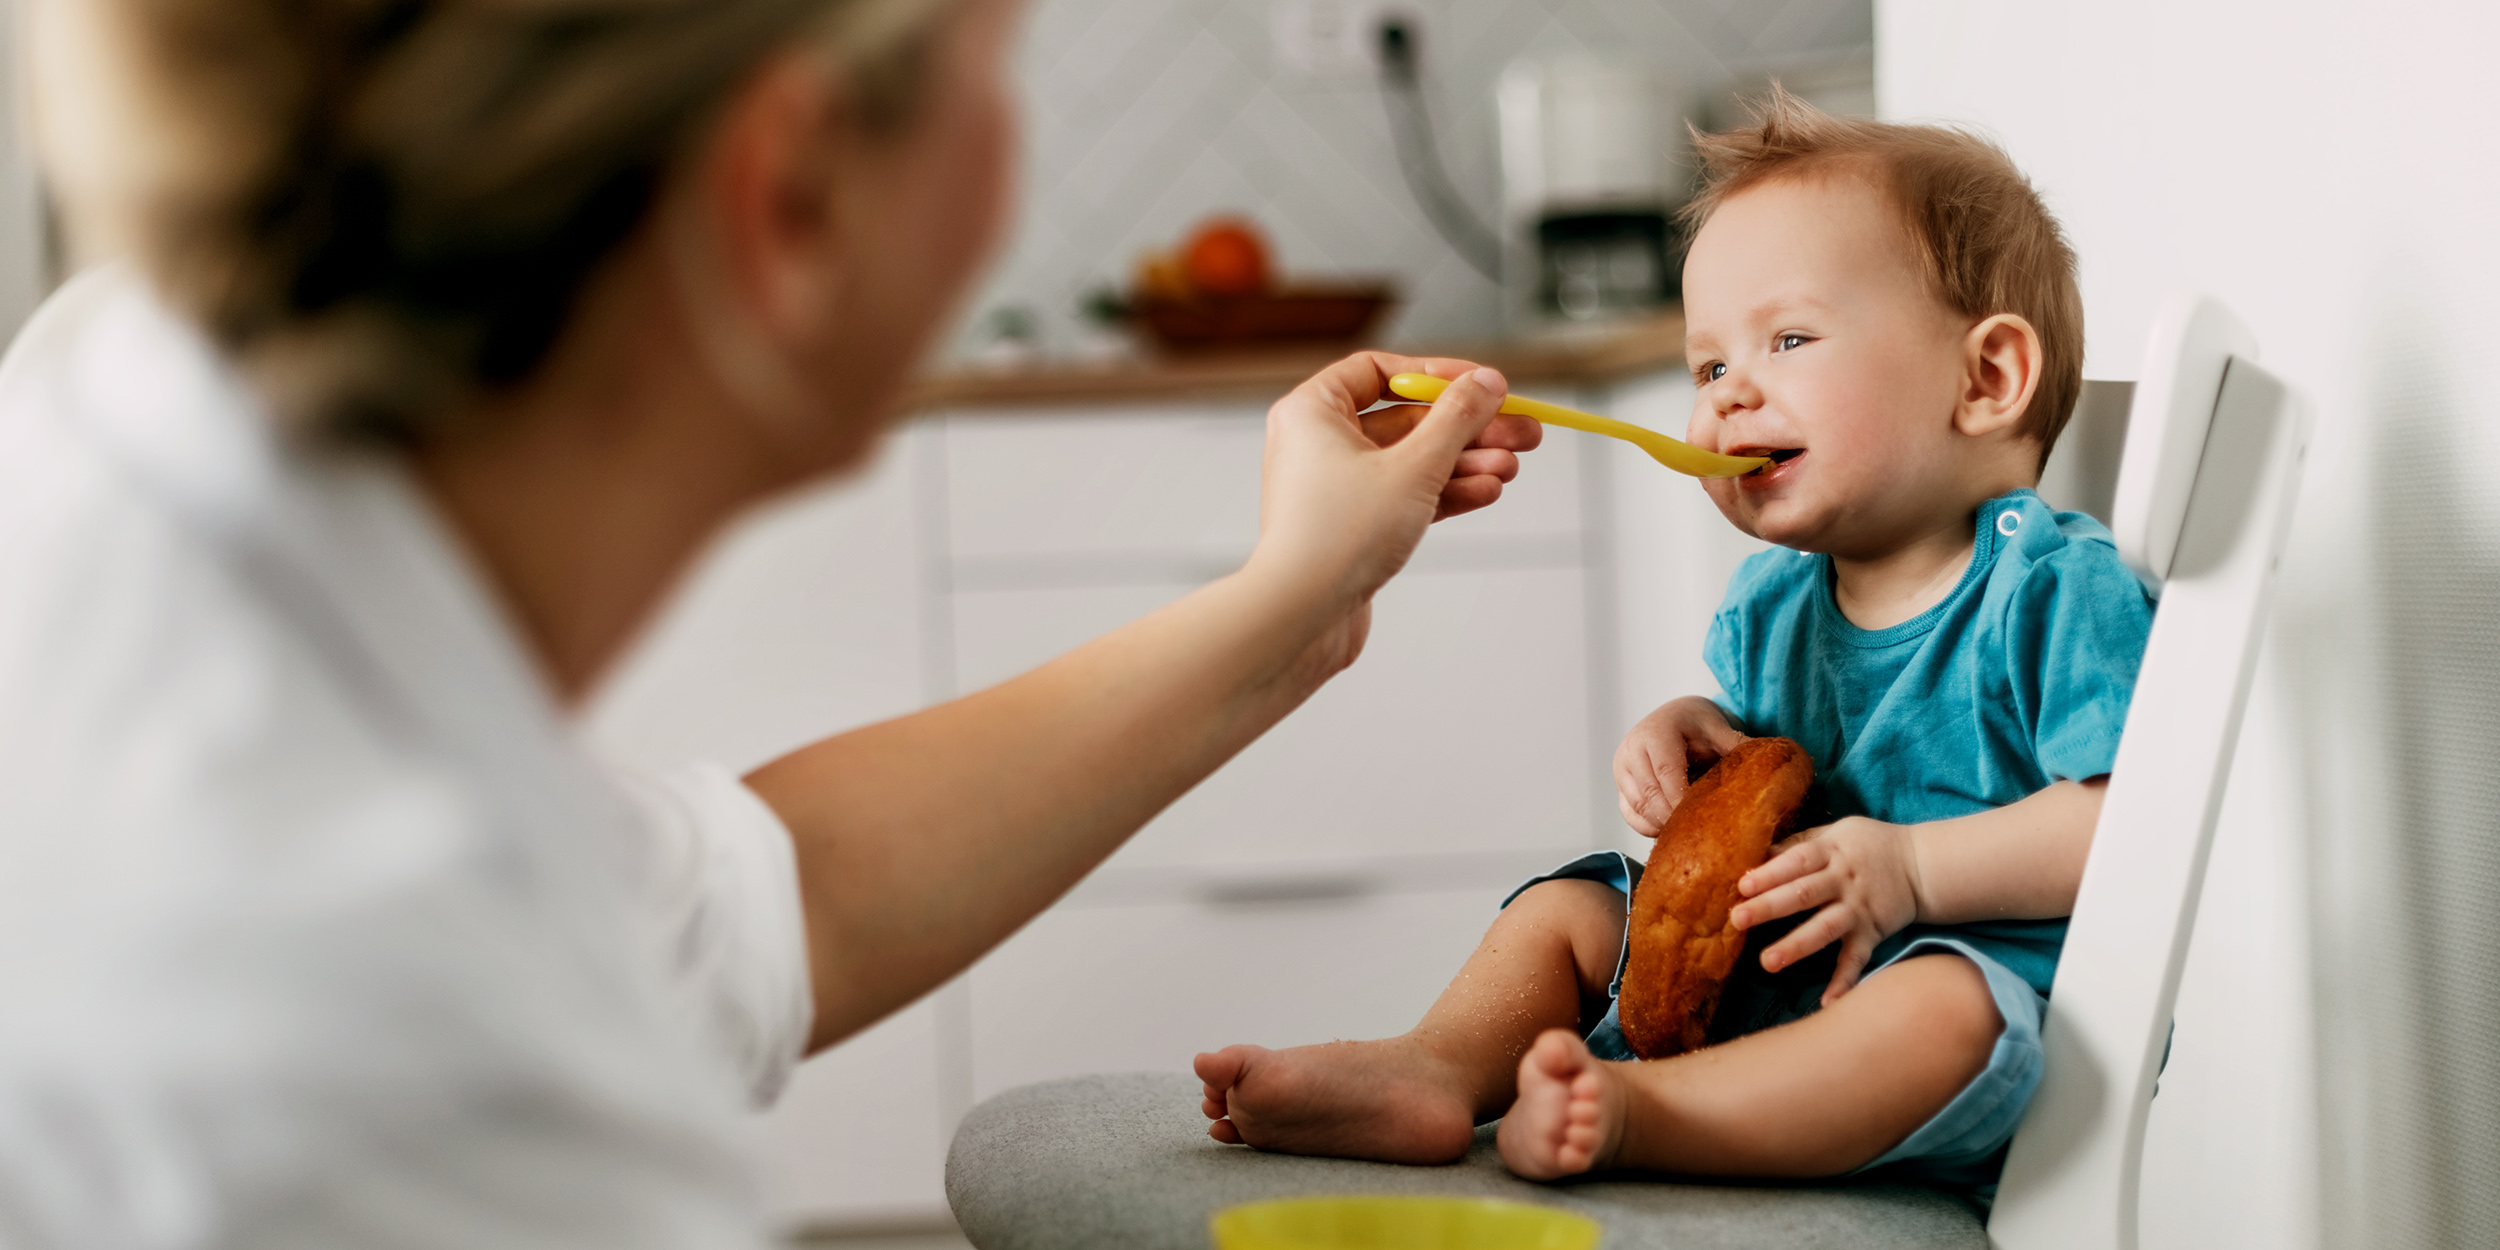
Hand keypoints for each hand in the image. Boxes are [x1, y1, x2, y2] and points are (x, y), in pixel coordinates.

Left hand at [1246, 353, 1540, 671]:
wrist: (1301, 617)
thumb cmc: (1340, 535)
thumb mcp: (1415, 465)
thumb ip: (1457, 419)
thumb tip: (1487, 382)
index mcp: (1312, 412)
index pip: (1379, 371)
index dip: (1436, 375)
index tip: (1483, 384)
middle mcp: (1317, 445)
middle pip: (1406, 420)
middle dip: (1468, 427)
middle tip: (1523, 431)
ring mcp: (1335, 489)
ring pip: (1411, 462)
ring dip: (1464, 463)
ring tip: (1512, 469)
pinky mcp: (1351, 528)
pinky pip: (1403, 497)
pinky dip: (1443, 494)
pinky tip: (1487, 491)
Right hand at [1612, 697, 1746, 836]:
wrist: (1674, 717)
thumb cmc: (1696, 724)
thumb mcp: (1718, 729)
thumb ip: (1737, 746)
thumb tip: (1766, 767)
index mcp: (1655, 733)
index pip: (1666, 773)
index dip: (1682, 800)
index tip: (1703, 820)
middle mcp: (1631, 749)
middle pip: (1650, 795)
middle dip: (1674, 818)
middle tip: (1700, 836)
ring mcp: (1621, 769)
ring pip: (1638, 808)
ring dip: (1662, 825)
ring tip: (1689, 835)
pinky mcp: (1620, 786)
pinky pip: (1630, 815)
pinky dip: (1650, 827)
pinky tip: (1671, 831)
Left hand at [1730, 817, 1923, 1004]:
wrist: (1924, 865)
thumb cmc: (1871, 846)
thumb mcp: (1838, 833)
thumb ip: (1801, 844)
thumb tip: (1760, 854)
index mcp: (1831, 852)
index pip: (1797, 861)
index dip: (1770, 873)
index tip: (1742, 885)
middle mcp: (1843, 881)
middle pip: (1803, 894)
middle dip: (1770, 907)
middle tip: (1738, 920)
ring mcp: (1858, 909)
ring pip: (1825, 928)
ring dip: (1797, 945)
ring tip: (1768, 962)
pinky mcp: (1872, 933)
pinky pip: (1857, 959)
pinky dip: (1845, 981)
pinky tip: (1827, 1002)